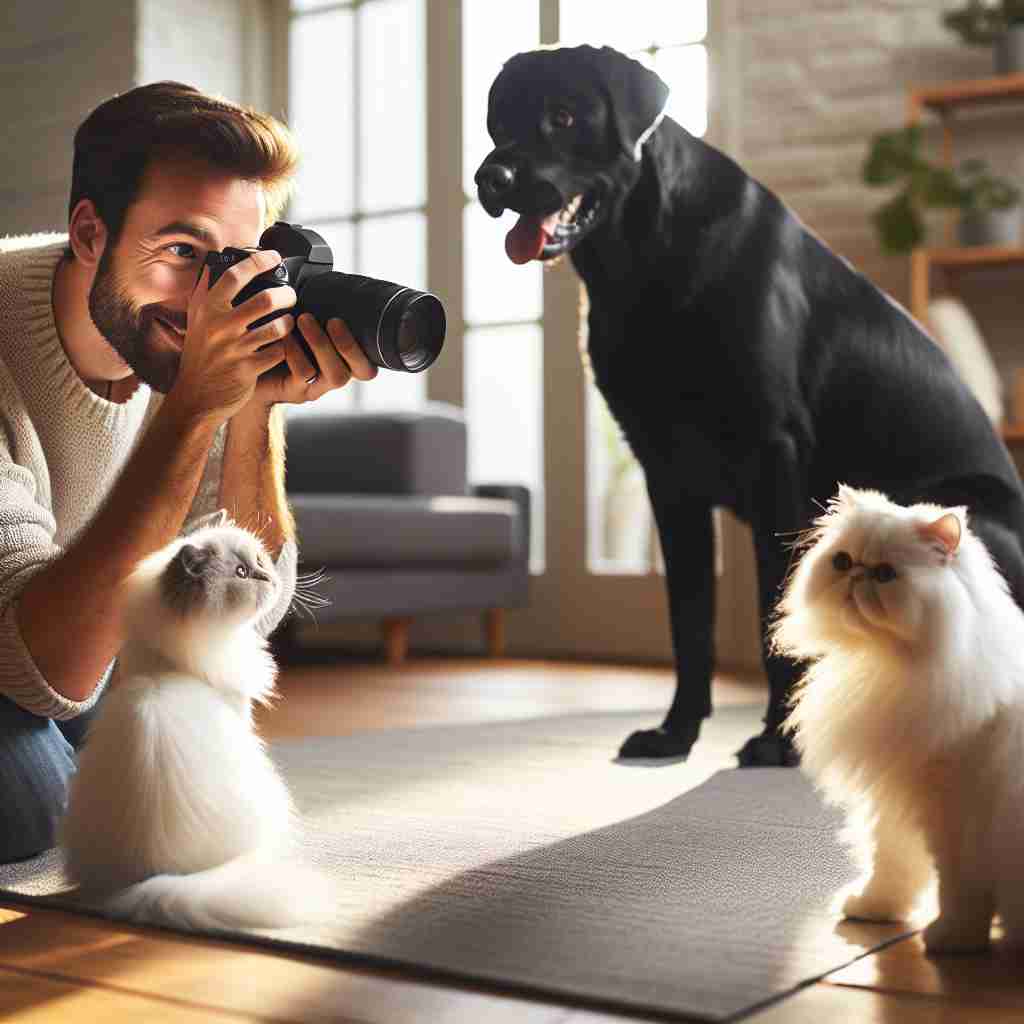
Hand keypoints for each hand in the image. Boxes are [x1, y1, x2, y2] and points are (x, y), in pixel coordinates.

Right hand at [165, 249, 296, 424]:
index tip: (274, 256)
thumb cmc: (199, 357)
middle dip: (287, 295)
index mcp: (206, 309)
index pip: (235, 275)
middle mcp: (219, 326)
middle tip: (292, 296)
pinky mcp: (247, 369)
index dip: (258, 261)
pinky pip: (278, 352)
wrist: (194, 397)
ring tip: (290, 321)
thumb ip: (204, 294)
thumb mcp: (194, 321)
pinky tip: (286, 346)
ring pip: (276, 327)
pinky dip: (286, 348)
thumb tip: (212, 265)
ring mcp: (234, 349)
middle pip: (265, 300)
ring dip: (290, 322)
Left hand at [252, 312, 377, 406]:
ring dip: (321, 345)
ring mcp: (317, 386)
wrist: (244, 369)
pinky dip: (295, 352)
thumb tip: (319, 271)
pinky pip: (304, 375)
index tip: (340, 319)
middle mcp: (335, 375)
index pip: (370, 363)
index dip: (367, 347)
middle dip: (349, 344)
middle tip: (333, 321)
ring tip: (302, 320)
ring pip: (336, 375)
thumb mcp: (300, 326)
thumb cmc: (275, 343)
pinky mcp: (296, 391)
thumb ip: (315, 311)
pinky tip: (282, 336)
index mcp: (342, 361)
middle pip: (363, 371)